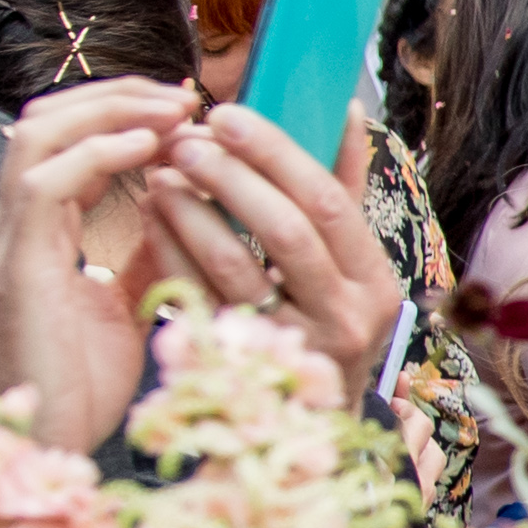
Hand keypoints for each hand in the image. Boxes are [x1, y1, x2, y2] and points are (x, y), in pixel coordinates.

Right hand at [0, 77, 198, 451]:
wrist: (39, 445)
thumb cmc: (78, 386)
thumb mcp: (126, 307)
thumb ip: (144, 258)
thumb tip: (185, 215)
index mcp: (39, 232)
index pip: (66, 142)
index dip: (119, 116)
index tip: (183, 110)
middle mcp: (15, 225)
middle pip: (46, 121)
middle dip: (115, 96)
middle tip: (182, 95)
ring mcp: (9, 240)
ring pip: (38, 134)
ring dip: (109, 110)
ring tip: (172, 109)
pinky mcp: (17, 264)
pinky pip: (45, 181)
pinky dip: (98, 153)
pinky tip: (149, 148)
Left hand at [143, 99, 407, 385]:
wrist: (310, 418)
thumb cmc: (326, 320)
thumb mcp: (350, 263)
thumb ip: (345, 188)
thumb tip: (346, 109)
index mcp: (375, 283)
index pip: (330, 203)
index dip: (276, 153)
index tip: (228, 115)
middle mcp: (344, 319)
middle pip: (285, 232)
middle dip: (229, 177)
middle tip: (185, 141)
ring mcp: (292, 349)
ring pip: (235, 268)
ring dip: (191, 212)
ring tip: (160, 174)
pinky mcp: (241, 365)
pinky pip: (197, 298)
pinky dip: (169, 250)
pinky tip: (152, 217)